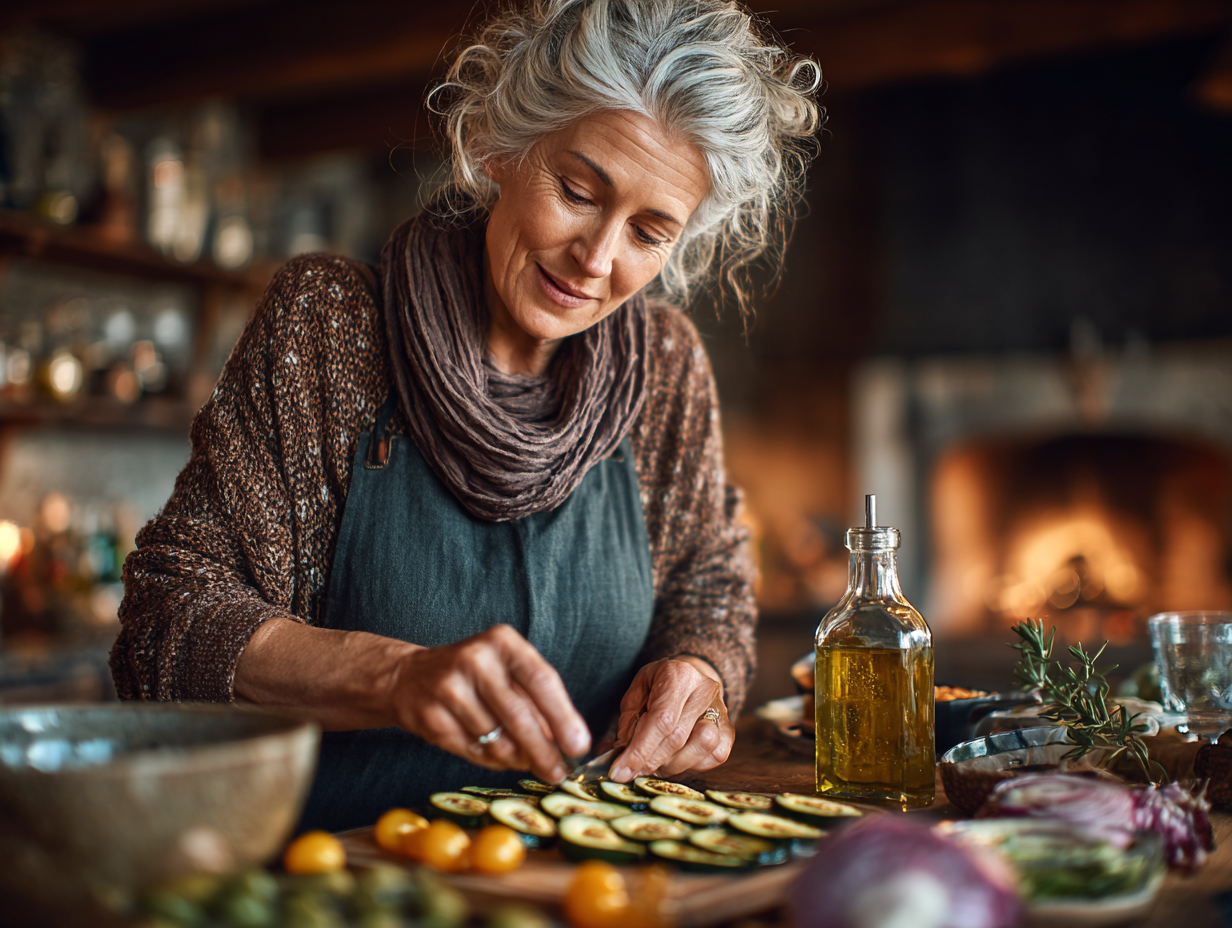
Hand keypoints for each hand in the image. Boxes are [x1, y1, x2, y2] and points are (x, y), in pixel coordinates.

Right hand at [389, 624, 590, 783]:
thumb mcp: (506, 672)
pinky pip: (473, 751)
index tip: (578, 746)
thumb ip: (535, 702)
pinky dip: (491, 760)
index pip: (541, 681)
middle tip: (558, 773)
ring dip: (517, 758)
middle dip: (544, 751)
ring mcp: (449, 687)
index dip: (564, 717)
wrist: (408, 677)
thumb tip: (566, 743)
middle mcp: (475, 660)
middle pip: (520, 716)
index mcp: (502, 642)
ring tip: (522, 759)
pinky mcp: (431, 715)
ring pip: (497, 740)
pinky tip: (494, 755)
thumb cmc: (472, 676)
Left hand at [608, 657, 733, 780]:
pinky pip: (716, 756)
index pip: (661, 721)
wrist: (691, 674)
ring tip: (655, 762)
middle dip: (650, 762)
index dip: (640, 751)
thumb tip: (622, 753)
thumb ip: (629, 720)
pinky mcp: (729, 729)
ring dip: (673, 764)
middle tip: (630, 772)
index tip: (620, 772)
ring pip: (702, 748)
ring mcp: (721, 710)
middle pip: (678, 738)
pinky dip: (693, 763)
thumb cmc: (660, 684)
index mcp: (679, 676)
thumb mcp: (637, 690)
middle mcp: (705, 690)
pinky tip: (676, 758)